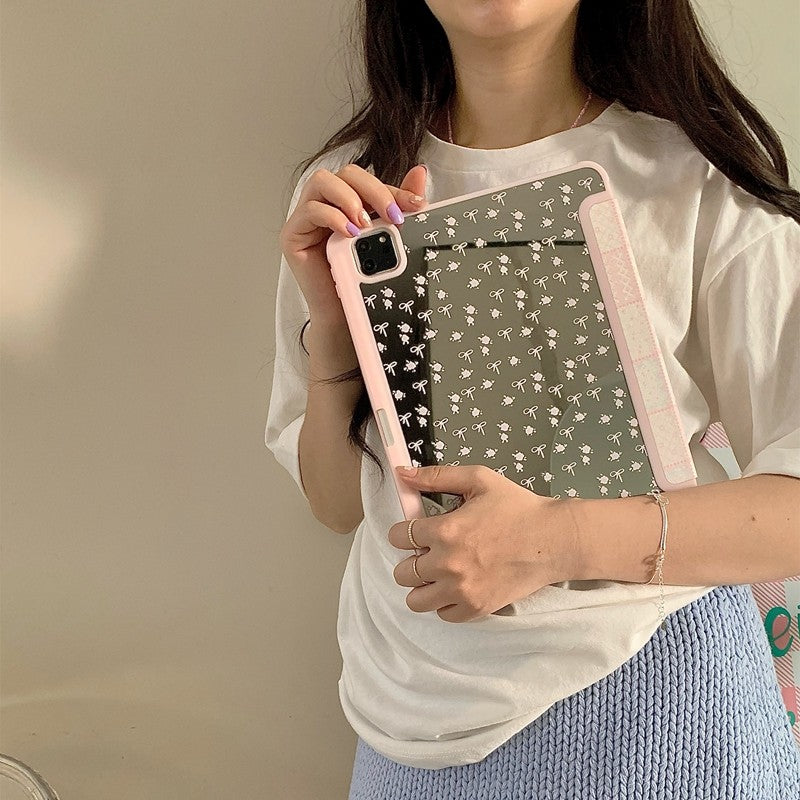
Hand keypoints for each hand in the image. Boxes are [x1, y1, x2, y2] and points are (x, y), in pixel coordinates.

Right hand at [279, 163, 427, 326]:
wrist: (345, 316)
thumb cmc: (362, 280)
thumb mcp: (387, 238)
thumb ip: (398, 205)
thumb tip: (419, 172)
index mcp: (348, 202)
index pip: (368, 181)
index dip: (393, 189)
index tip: (417, 204)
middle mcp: (326, 204)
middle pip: (346, 173)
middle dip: (374, 190)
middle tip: (393, 215)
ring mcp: (306, 217)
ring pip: (322, 181)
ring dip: (349, 198)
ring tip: (366, 223)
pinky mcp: (292, 234)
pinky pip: (309, 211)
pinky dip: (332, 217)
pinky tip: (349, 233)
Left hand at [387, 464, 580, 622]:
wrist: (553, 539)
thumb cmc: (518, 507)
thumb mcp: (478, 479)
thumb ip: (436, 476)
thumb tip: (401, 474)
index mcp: (444, 530)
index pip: (397, 537)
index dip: (404, 532)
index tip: (416, 532)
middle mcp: (448, 564)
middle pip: (402, 572)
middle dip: (411, 559)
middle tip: (430, 552)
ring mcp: (461, 590)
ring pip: (415, 600)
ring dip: (422, 586)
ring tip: (438, 573)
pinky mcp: (477, 608)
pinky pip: (443, 615)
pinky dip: (445, 603)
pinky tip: (457, 586)